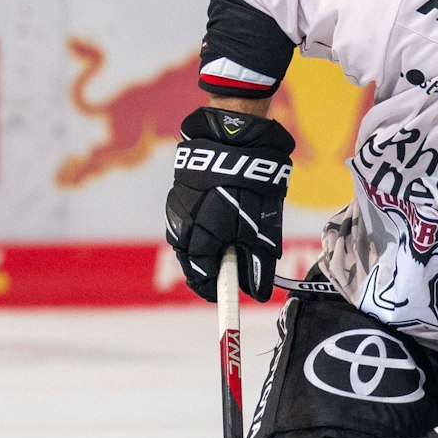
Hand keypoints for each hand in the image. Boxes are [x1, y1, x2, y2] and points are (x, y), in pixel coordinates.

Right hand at [165, 106, 294, 301]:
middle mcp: (181, 229)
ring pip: (188, 241)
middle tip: (234, 266)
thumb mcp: (261, 232)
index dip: (216, 291)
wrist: (233, 142)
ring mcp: (176, 210)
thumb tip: (257, 293)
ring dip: (206, 247)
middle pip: (192, 262)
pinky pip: (187, 221)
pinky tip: (219, 218)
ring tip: (229, 239)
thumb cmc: (250, 190)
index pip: (202, 280)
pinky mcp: (178, 194)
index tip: (229, 296)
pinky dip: (202, 227)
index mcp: (198, 242)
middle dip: (212, 268)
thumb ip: (257, 265)